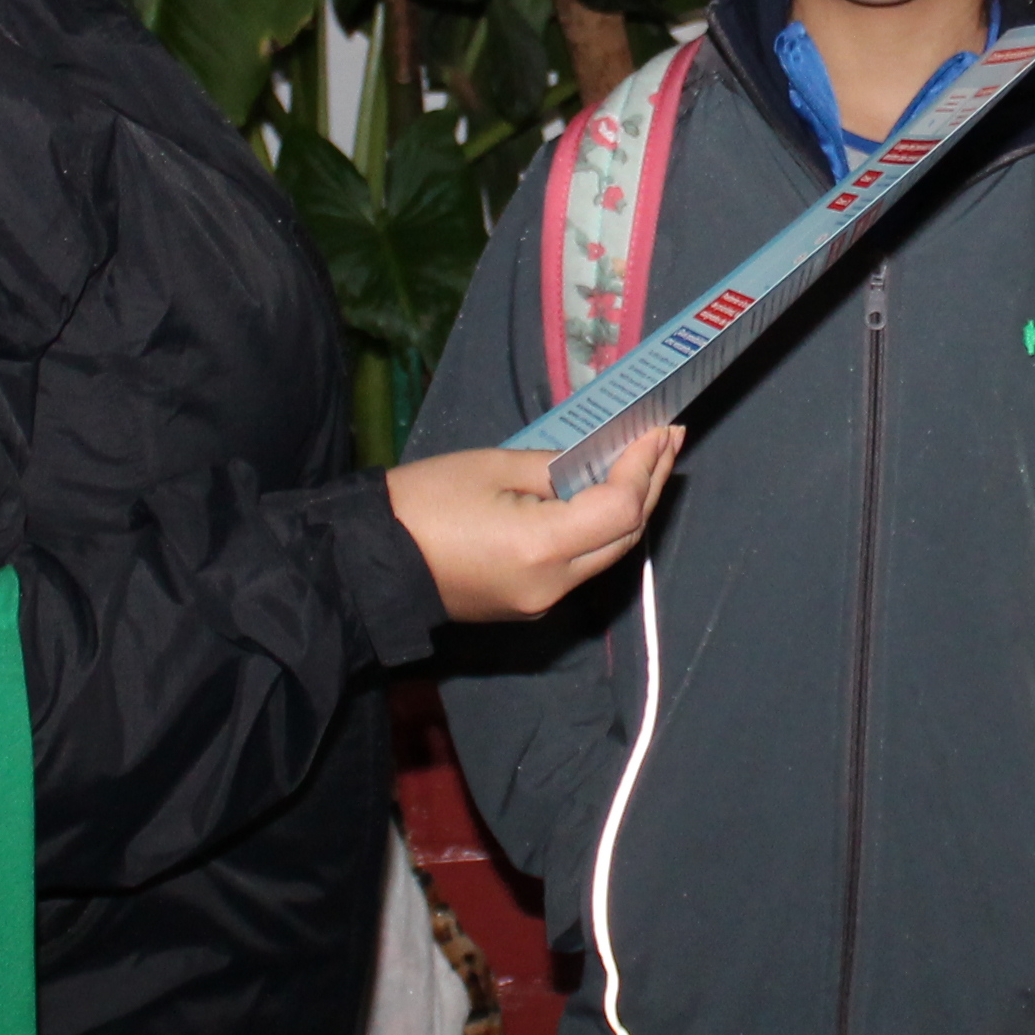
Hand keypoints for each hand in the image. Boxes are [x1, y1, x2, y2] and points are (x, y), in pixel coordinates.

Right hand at [388, 430, 682, 623]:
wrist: (368, 564)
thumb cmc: (421, 505)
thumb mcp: (492, 467)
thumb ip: (555, 466)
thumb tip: (597, 459)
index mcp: (541, 548)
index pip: (620, 507)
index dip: (644, 467)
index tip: (658, 429)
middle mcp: (553, 585)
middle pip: (625, 535)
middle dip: (650, 484)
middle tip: (666, 438)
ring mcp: (542, 603)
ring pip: (607, 553)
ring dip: (631, 507)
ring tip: (647, 460)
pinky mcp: (529, 605)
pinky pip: (580, 565)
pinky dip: (600, 528)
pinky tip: (605, 494)